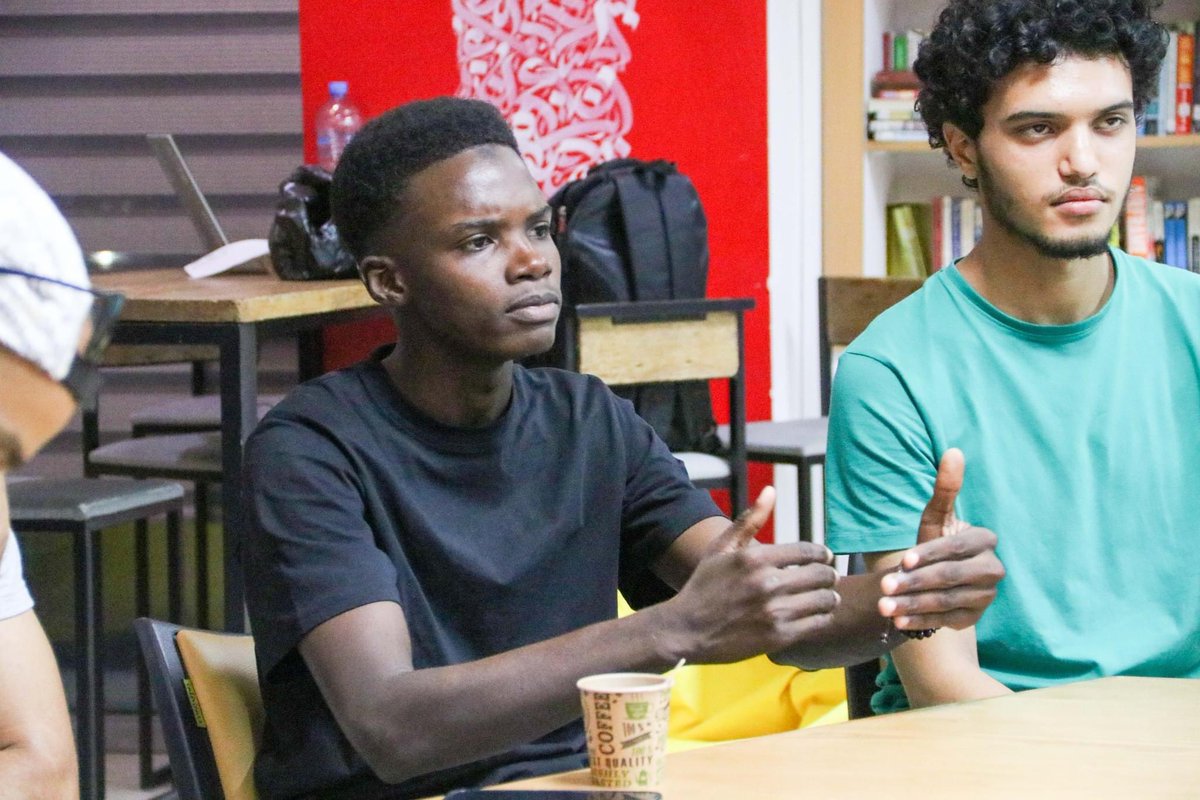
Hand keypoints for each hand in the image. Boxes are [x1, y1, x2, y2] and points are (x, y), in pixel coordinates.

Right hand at [660, 487, 839, 662]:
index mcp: (755, 558)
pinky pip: (817, 624)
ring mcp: (774, 611)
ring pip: (823, 600)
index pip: (808, 551)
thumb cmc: (704, 586)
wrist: (686, 630)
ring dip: (830, 597)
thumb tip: (771, 491)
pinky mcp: (779, 637)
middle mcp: (767, 583)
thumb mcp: (721, 548)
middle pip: (821, 575)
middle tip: (830, 578)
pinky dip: (822, 618)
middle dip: (830, 575)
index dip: (822, 554)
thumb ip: (749, 520)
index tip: (825, 557)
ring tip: (827, 597)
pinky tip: (817, 615)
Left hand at [878, 448, 1004, 631]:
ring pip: (946, 600)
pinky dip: (922, 621)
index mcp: (984, 540)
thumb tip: (953, 451)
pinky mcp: (975, 616)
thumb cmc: (934, 540)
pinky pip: (947, 620)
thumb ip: (945, 489)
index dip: (929, 555)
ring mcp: (986, 595)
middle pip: (950, 577)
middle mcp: (992, 569)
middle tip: (884, 587)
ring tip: (884, 608)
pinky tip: (898, 622)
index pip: (955, 548)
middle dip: (915, 583)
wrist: (939, 575)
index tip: (904, 560)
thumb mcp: (936, 517)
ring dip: (913, 605)